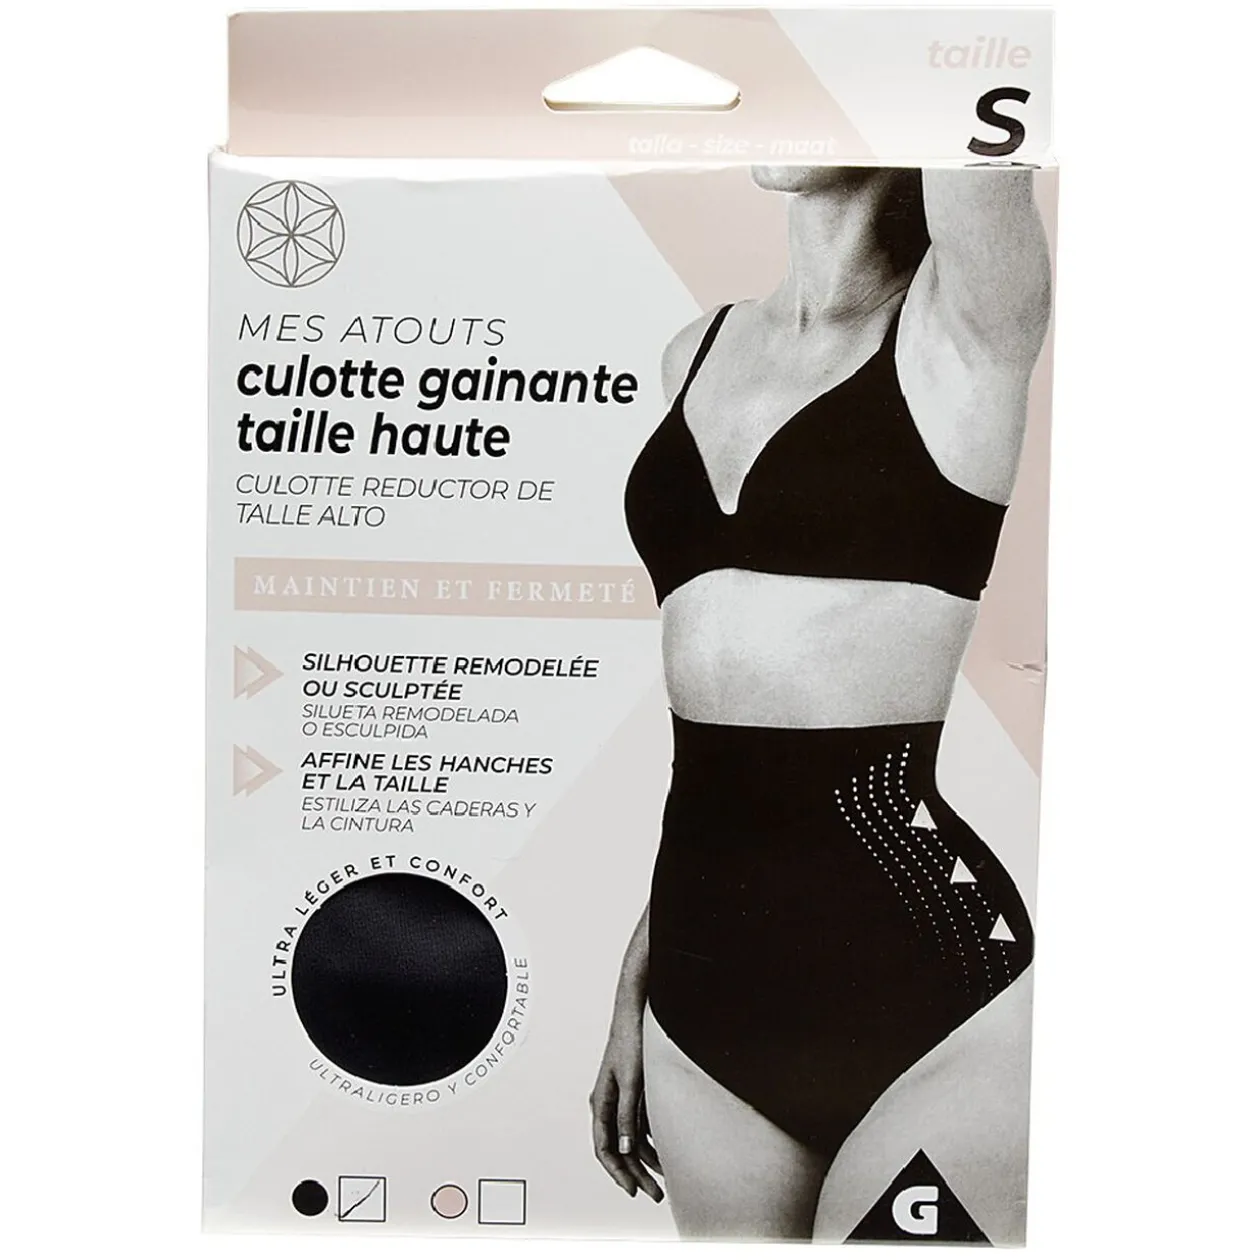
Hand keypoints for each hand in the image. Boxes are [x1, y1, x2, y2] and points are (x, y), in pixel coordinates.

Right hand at [589, 1009, 663, 1201]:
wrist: (637, 1012)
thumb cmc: (631, 1041)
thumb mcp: (632, 1080)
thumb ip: (628, 1115)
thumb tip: (627, 1149)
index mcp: (601, 1102)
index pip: (604, 1147)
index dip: (617, 1172)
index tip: (632, 1190)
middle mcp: (609, 1104)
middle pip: (620, 1149)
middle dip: (635, 1173)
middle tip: (655, 1194)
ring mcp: (622, 1100)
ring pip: (632, 1141)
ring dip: (647, 1161)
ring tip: (665, 1181)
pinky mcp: (635, 1094)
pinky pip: (641, 1127)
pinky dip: (653, 1142)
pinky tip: (667, 1155)